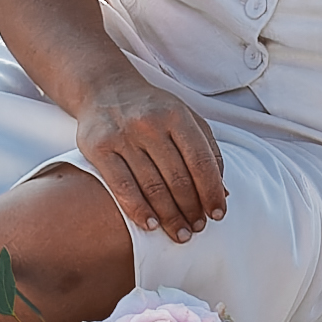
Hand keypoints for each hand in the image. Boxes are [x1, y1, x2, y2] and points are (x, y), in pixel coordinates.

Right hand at [74, 79, 228, 241]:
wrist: (104, 88)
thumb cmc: (152, 109)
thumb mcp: (185, 118)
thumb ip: (207, 151)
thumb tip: (223, 192)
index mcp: (176, 114)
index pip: (200, 160)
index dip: (212, 191)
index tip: (218, 214)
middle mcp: (149, 123)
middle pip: (177, 178)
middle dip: (191, 209)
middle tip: (197, 229)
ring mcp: (122, 135)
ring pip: (152, 186)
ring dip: (169, 216)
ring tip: (180, 233)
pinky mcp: (98, 148)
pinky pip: (122, 186)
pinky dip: (138, 209)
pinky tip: (151, 224)